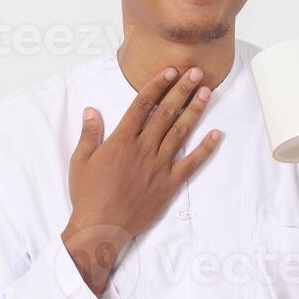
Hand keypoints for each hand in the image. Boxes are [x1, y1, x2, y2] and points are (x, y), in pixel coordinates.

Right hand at [63, 66, 221, 292]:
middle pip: (166, 113)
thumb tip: (92, 110)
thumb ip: (89, 134)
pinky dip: (206, 149)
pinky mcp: (169, 185)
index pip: (142, 105)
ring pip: (180, 132)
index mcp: (121, 141)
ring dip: (194, 111)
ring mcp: (158, 167)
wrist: (101, 227)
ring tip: (206, 92)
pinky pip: (192, 164)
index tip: (170, 71)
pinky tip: (217, 134)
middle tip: (195, 72)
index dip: (157, 85)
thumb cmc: (88, 195)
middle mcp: (143, 149)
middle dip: (181, 90)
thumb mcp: (81, 161)